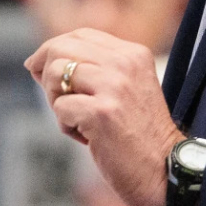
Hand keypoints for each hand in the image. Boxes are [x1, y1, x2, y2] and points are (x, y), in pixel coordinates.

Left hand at [25, 28, 180, 205]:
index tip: (40, 67)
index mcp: (133, 54)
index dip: (54, 49)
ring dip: (56, 101)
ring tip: (77, 120)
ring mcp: (114, 86)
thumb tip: (41, 62)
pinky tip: (86, 137)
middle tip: (54, 98)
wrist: (165, 171)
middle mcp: (125, 63)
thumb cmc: (140, 136)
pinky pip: (60, 108)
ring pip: (56, 74)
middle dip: (46, 72)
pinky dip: (66, 126)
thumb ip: (96, 70)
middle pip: (62, 48)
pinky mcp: (101, 112)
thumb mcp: (127, 88)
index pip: (81, 35)